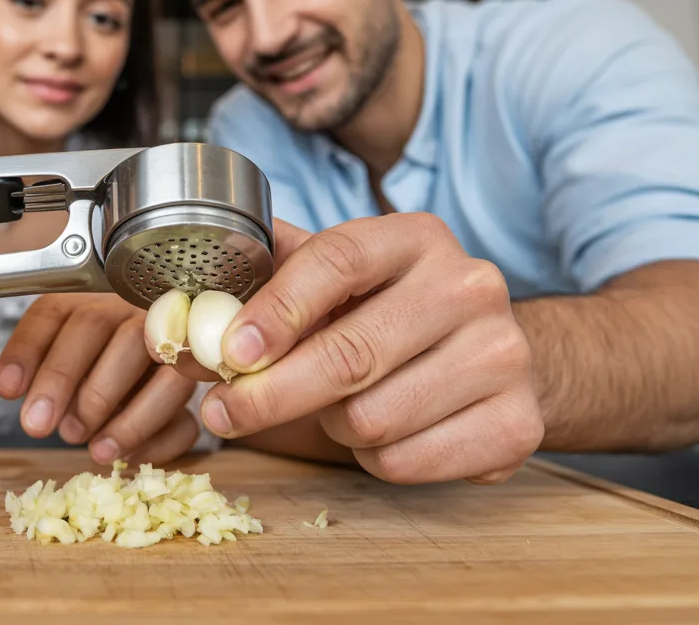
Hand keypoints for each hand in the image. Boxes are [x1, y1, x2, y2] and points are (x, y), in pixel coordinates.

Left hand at [0, 293, 200, 465]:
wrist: (163, 360)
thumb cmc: (100, 361)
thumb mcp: (61, 351)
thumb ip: (36, 360)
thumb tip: (9, 386)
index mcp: (93, 298)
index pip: (53, 312)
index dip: (27, 350)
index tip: (6, 390)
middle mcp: (132, 310)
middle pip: (100, 327)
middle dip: (65, 380)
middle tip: (47, 426)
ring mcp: (172, 344)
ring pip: (156, 368)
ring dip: (125, 417)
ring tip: (94, 449)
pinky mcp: (195, 389)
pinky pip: (186, 413)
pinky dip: (157, 439)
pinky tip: (129, 456)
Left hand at [183, 215, 543, 483]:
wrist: (494, 355)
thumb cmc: (392, 314)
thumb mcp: (339, 282)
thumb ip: (267, 286)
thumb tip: (181, 322)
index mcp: (416, 237)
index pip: (339, 259)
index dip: (277, 307)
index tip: (230, 350)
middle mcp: (470, 285)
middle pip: (349, 354)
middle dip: (270, 393)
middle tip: (224, 413)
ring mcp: (502, 355)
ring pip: (369, 417)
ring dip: (330, 425)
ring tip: (338, 406)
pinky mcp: (517, 423)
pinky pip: (404, 461)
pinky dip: (372, 459)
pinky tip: (384, 430)